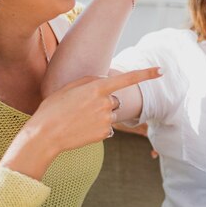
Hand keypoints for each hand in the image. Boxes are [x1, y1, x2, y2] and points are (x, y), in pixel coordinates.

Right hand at [29, 67, 161, 152]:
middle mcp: (106, 102)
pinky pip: (108, 128)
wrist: (44, 135)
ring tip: (79, 120)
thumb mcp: (69, 87)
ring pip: (111, 114)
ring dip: (100, 116)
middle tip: (82, 108)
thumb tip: (106, 80)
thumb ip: (90, 80)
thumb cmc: (53, 108)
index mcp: (97, 88)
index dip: (146, 74)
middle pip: (115, 99)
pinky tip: (82, 129)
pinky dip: (98, 128)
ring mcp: (106, 119)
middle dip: (105, 102)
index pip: (127, 79)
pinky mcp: (105, 133)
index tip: (161, 70)